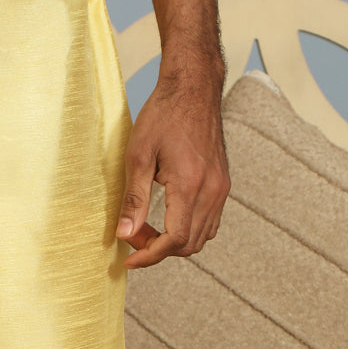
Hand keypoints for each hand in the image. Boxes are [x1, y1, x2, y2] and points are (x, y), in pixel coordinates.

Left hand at [116, 67, 230, 269]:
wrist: (193, 88)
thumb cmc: (164, 115)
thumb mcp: (138, 155)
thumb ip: (133, 199)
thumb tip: (125, 235)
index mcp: (191, 184)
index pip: (174, 239)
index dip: (149, 256)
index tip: (128, 260)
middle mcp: (212, 190)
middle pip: (188, 244)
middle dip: (158, 250)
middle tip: (133, 236)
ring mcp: (221, 188)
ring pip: (201, 237)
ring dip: (173, 242)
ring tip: (147, 227)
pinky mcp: (222, 184)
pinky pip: (209, 223)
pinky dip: (187, 230)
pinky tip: (166, 217)